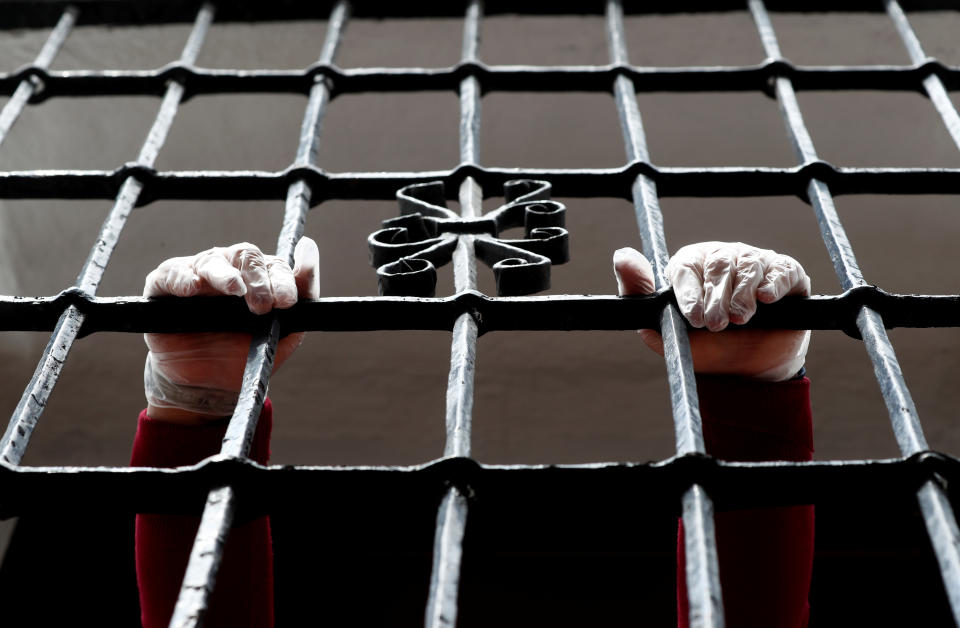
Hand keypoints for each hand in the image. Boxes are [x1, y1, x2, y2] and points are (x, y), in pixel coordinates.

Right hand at [144, 238, 319, 423]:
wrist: (209, 385)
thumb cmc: (246, 352)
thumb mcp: (284, 330)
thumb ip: (303, 291)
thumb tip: (309, 245)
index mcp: (259, 275)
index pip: (273, 265)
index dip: (282, 281)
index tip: (287, 303)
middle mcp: (229, 268)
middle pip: (245, 255)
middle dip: (258, 279)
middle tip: (262, 306)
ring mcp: (196, 275)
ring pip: (211, 261)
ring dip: (224, 275)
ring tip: (234, 289)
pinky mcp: (164, 288)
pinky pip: (172, 274)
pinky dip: (182, 278)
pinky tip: (193, 288)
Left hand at [613, 241, 810, 380]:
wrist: (743, 371)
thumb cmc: (701, 344)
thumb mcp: (663, 325)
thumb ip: (638, 293)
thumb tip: (621, 256)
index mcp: (692, 264)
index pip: (686, 265)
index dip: (689, 291)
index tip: (693, 318)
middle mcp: (723, 257)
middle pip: (718, 265)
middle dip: (715, 298)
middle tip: (716, 325)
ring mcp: (755, 263)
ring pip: (748, 266)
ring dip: (741, 295)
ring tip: (739, 320)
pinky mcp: (786, 275)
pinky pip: (780, 271)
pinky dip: (773, 283)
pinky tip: (766, 299)